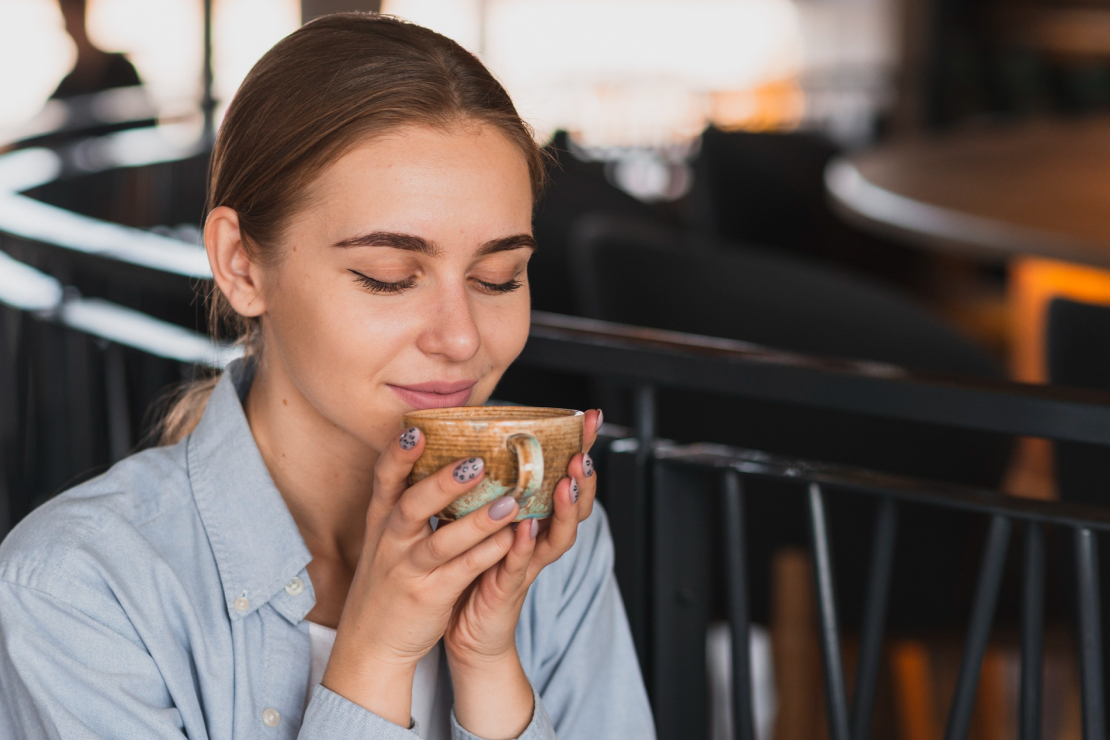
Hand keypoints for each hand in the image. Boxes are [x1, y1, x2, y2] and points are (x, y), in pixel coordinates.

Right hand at [321, 428, 518, 726]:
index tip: (417, 428)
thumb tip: (437, 459)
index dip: (398, 454)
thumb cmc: (388, 582)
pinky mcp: (427, 597)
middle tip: (476, 461)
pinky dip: (486, 555)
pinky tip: (511, 540)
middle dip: (442, 483)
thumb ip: (407, 504)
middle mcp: (391, 543)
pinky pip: (460, 572)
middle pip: (411, 505)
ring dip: (476, 522)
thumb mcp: (386, 539)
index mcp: (381, 522)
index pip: (384, 480)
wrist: (370, 643)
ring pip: (440, 542)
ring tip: (510, 502)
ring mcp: (408, 571)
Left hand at [444, 409, 602, 737]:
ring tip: (568, 483)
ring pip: (558, 535)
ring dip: (565, 508)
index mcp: (537, 518)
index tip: (590, 418)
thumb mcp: (486, 520)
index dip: (582, 448)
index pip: (566, 477)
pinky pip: (520, 565)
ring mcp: (528, 564)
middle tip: (585, 452)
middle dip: (584, 477)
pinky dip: (526, 546)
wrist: (466, 632)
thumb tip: (479, 434)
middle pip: (575, 505)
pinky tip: (526, 527)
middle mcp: (540, 540)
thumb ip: (492, 487)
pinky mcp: (508, 588)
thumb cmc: (474, 571)